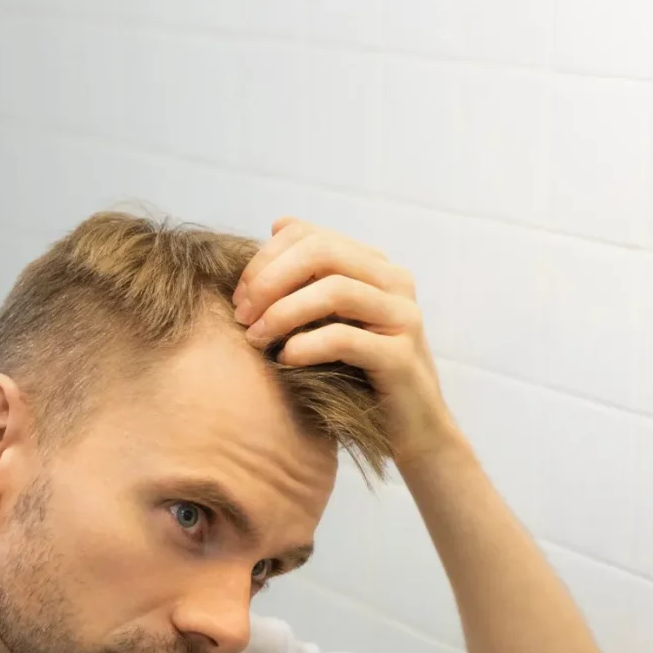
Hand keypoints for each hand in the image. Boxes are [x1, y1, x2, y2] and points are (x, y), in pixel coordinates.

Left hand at [233, 218, 457, 467]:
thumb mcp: (335, 318)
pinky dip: (306, 346)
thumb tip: (277, 224)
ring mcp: (403, 318)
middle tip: (242, 314)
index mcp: (376, 267)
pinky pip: (344, 338)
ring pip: (335, 290)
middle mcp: (395, 283)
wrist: (412, 428)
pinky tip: (286, 360)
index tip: (240, 295)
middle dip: (270, 279)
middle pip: (322, 252)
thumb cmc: (363, 375)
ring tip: (257, 338)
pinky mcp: (401, 357)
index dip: (266, 259)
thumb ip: (311, 277)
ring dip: (283, 312)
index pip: (311, 235)